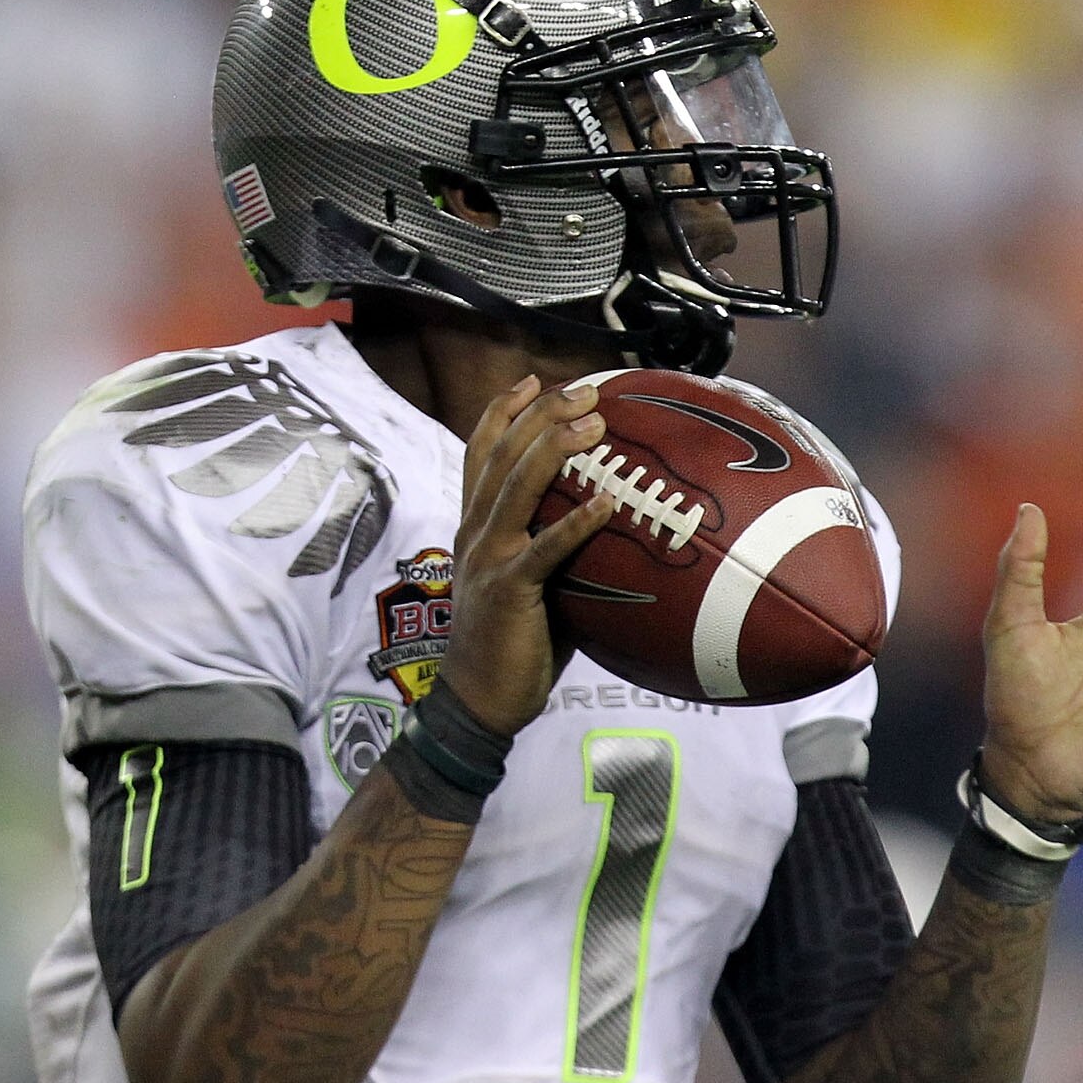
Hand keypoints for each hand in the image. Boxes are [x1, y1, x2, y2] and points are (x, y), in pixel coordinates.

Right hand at [435, 376, 618, 733]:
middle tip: (583, 391)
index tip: (533, 380)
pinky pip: (544, 549)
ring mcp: (488, 559)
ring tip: (593, 424)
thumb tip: (608, 526)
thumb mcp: (528, 585)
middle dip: (540, 414)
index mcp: (474, 528)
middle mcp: (474, 533)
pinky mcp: (508, 591)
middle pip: (501, 455)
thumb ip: (553, 550)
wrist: (477, 701)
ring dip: (554, 448)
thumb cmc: (512, 646)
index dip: (503, 411)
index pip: (480, 454)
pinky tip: (606, 501)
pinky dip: (576, 522)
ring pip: (515, 486)